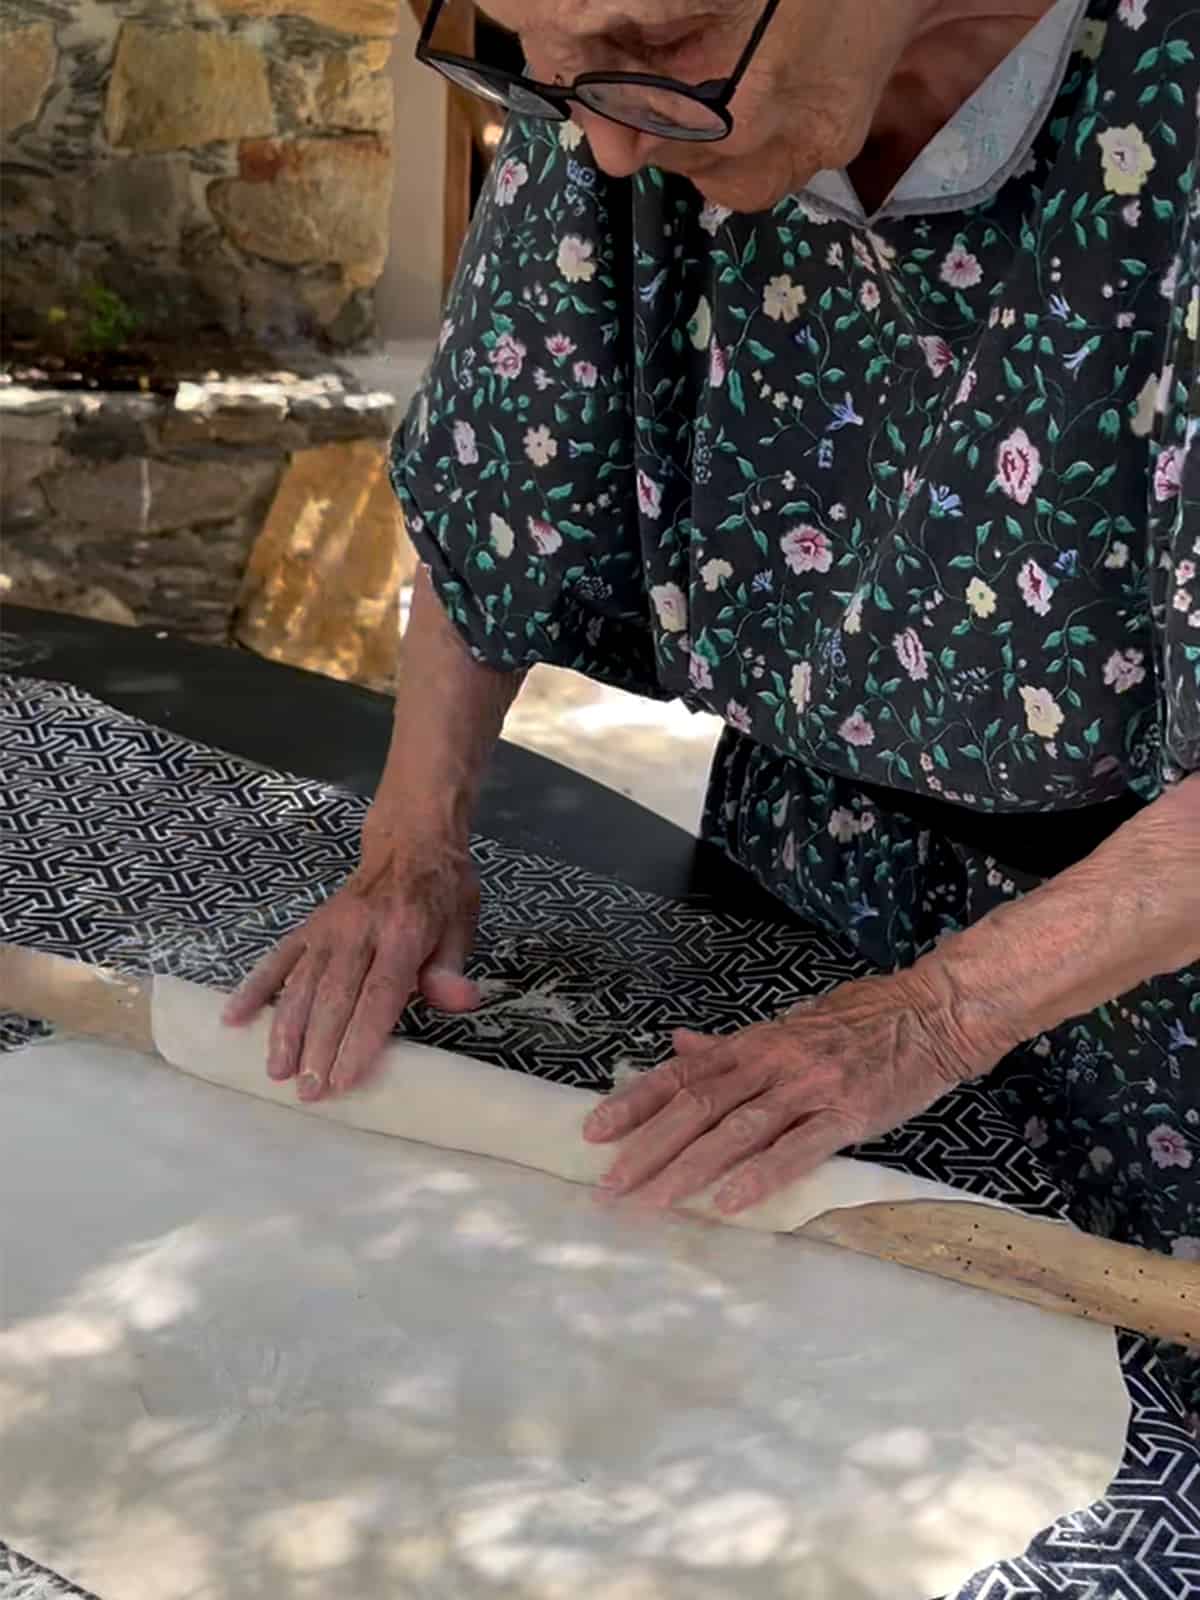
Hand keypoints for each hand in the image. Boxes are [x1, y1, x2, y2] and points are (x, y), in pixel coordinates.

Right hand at [223, 815, 479, 1100]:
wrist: (410, 840)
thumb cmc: (441, 892)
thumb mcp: (462, 924)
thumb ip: (451, 968)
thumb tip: (460, 1002)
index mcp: (403, 932)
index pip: (379, 993)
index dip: (361, 1038)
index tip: (345, 1078)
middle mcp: (359, 931)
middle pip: (335, 996)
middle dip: (319, 1047)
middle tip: (308, 1092)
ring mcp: (328, 929)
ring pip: (301, 984)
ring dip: (286, 1029)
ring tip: (276, 1071)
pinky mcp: (308, 928)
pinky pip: (277, 960)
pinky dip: (254, 988)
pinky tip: (233, 1019)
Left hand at [582, 967, 1001, 1215]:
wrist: (930, 1014)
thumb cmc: (858, 1023)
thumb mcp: (786, 1026)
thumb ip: (729, 1046)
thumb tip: (675, 1046)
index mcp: (753, 1043)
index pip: (681, 1075)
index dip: (634, 1103)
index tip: (594, 1133)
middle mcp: (772, 1061)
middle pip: (696, 1106)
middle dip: (647, 1148)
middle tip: (609, 1187)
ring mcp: (809, 1087)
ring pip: (736, 1129)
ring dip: (688, 1167)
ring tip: (651, 1201)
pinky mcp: (848, 1114)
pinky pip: (798, 1148)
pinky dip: (760, 1174)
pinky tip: (730, 1201)